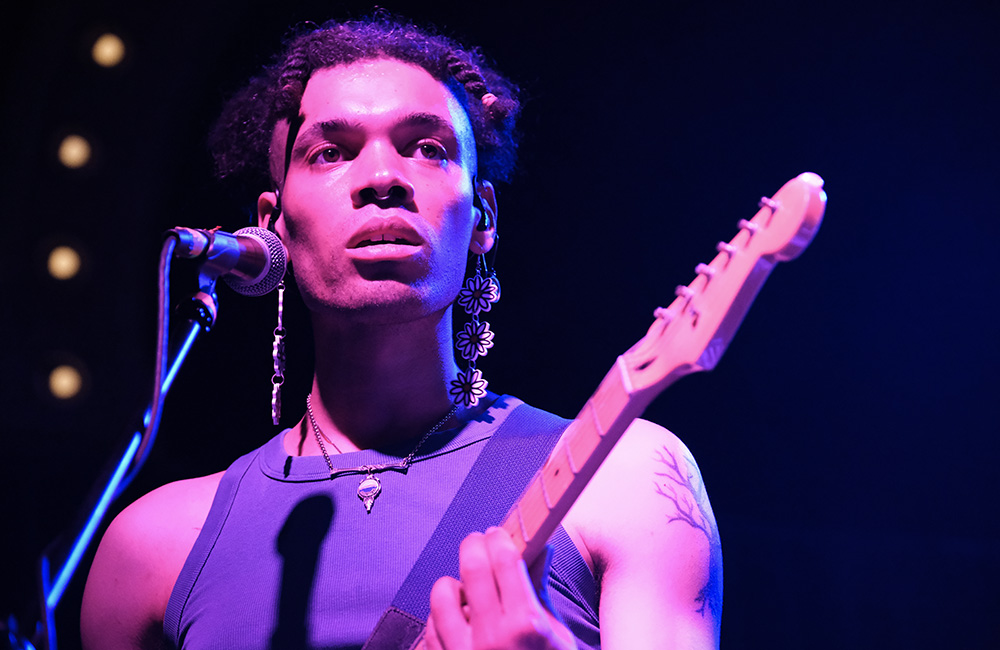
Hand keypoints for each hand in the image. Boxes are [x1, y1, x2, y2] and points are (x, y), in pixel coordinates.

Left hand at [424, 527, 576, 649]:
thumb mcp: (557, 634)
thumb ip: (541, 590)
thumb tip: (542, 549)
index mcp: (526, 625)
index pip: (505, 559)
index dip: (500, 538)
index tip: (499, 534)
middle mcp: (492, 638)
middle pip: (472, 567)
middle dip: (474, 545)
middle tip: (479, 542)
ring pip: (441, 596)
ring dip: (453, 584)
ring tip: (466, 587)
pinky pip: (429, 629)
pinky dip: (440, 618)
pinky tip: (457, 619)